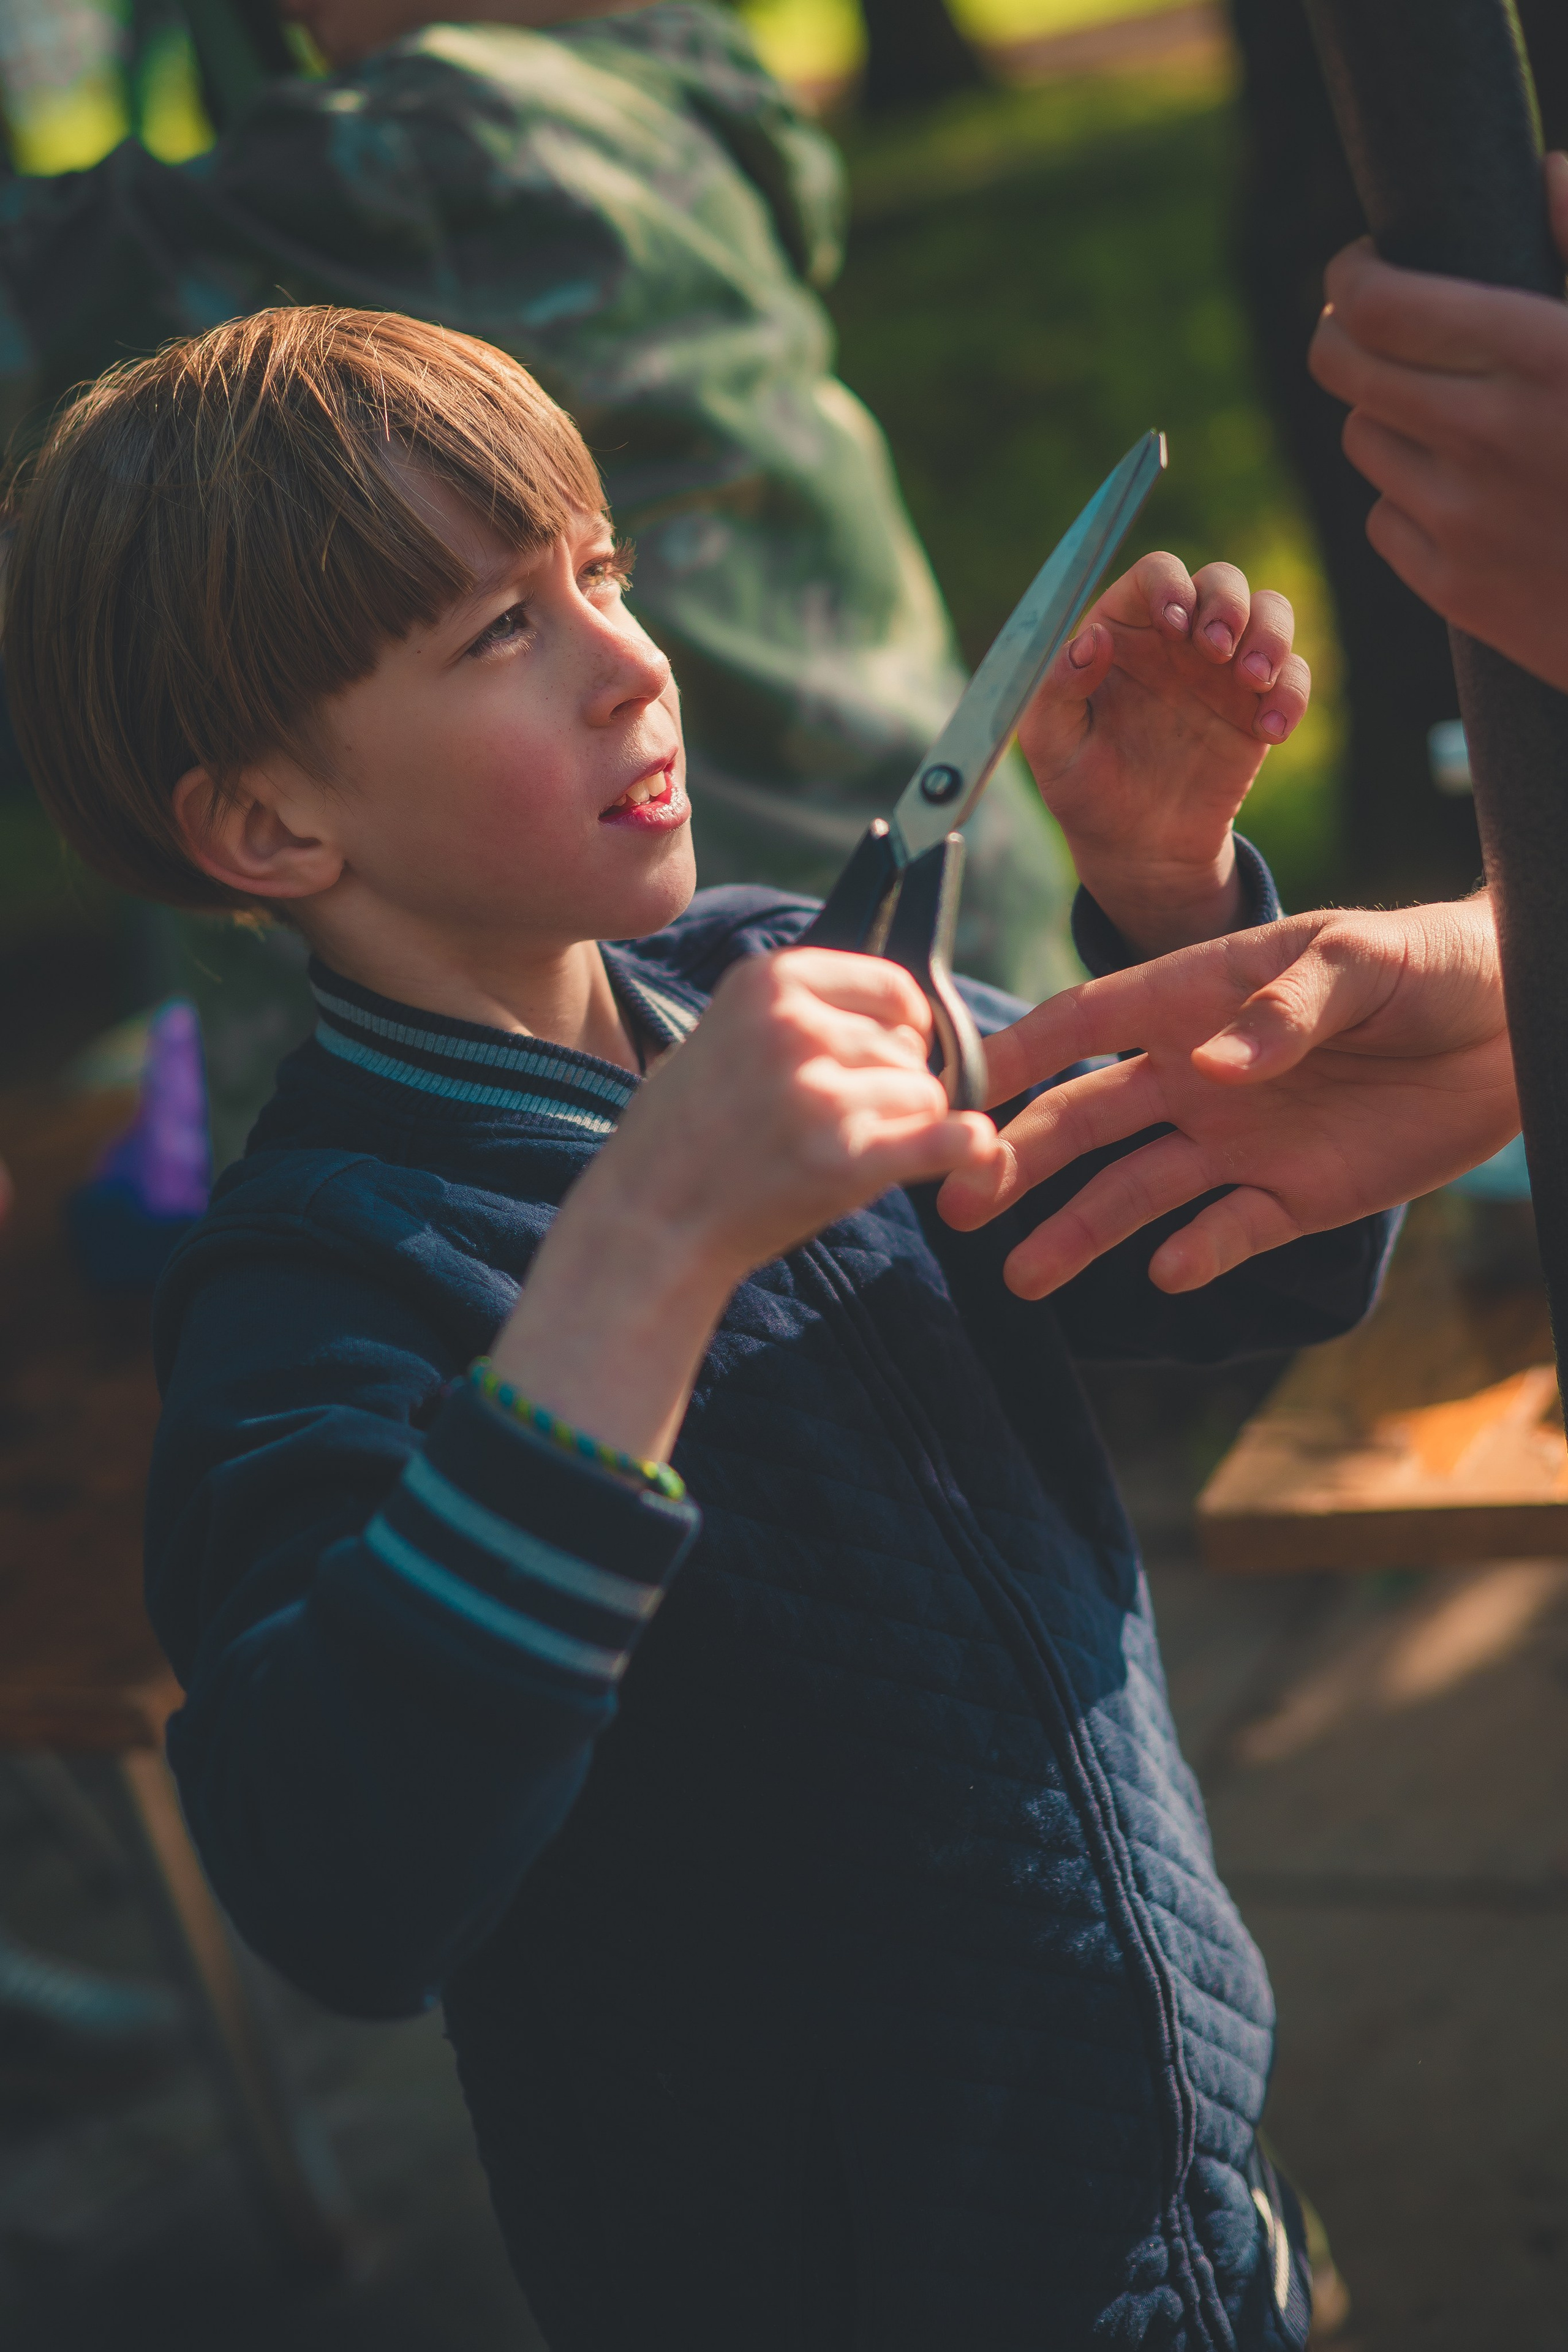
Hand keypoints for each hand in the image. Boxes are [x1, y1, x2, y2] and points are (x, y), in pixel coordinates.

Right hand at [492, 950, 998, 1457]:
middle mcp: (795, 1027)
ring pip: (924, 1095)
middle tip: (839, 1124)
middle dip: (894, 1085)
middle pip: (909, 1047)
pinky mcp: (841, 1160)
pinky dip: (963, 1147)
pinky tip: (970, 1151)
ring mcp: (818, 1094)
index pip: (892, 986)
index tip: (894, 1052)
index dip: (904, 1026)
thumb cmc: (684, 1136)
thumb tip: (903, 1016)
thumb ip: (800, 1014)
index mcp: (768, 981)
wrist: (647, 1225)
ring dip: (903, 1128)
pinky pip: (940, 1140)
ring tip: (838, 1153)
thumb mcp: (724, 1035)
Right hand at [936, 896, 1516, 1298]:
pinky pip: (1229, 1231)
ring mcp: (1242, 1141)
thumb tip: (1214, 1068)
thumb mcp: (1360, 959)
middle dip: (1019, 1160)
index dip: (1015, 1055)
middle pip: (1088, 1120)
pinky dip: (1197, 1253)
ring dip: (1078, 1231)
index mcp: (1198, 999)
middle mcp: (1200, 1075)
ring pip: (1136, 1191)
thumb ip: (1283, 1010)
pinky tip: (1167, 1271)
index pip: (1084, 1024)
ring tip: (1022, 1276)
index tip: (953, 1090)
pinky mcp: (1295, 1197)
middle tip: (962, 1200)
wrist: (1517, 1025)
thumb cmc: (1432, 962)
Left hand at [1018, 550, 1309, 956]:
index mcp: (1123, 630)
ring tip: (1254, 680)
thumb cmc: (1084, 789)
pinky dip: (1292, 693)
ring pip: (1270, 612)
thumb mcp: (1051, 746)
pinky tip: (1271, 732)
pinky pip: (1293, 676)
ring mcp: (1223, 667)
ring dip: (1271, 635)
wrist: (1136, 847)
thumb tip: (1091, 640)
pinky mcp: (1257, 705)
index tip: (1173, 623)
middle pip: (1221, 581)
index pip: (1156, 575)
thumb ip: (1058, 689)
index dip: (1170, 585)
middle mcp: (1178, 637)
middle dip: (1228, 604)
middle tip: (1216, 651)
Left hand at [1308, 152, 1567, 690]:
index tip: (1360, 267)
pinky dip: (1409, 500)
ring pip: (1363, 440)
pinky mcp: (1455, 590)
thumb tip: (1542, 175)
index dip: (1351, 277)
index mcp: (1540, 355)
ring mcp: (1463, 520)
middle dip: (1342, 335)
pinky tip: (1463, 494)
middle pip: (1342, 367)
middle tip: (1367, 326)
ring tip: (1440, 415)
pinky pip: (1385, 520)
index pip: (1380, 303)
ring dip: (1387, 418)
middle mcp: (1487, 435)